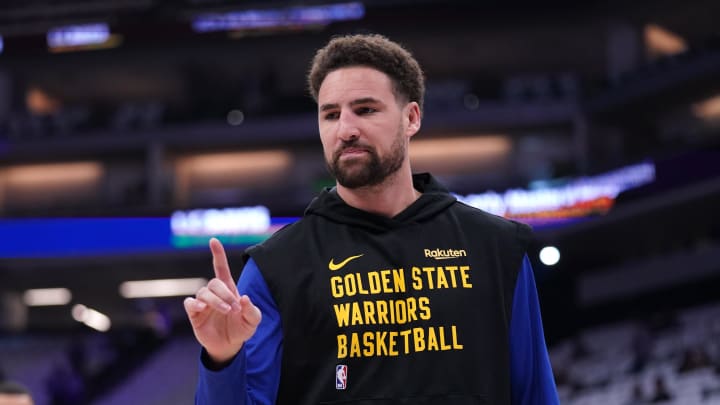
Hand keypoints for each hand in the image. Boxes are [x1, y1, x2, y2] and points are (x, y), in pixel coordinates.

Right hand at [184, 238, 261, 363]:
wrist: (230, 346)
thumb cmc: (241, 329)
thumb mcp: (253, 320)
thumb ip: (251, 309)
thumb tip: (244, 298)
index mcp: (229, 290)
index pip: (221, 268)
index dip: (217, 254)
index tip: (213, 240)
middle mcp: (214, 294)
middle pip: (214, 283)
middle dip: (224, 293)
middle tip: (234, 308)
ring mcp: (203, 303)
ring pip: (203, 292)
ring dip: (215, 300)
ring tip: (226, 311)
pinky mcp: (195, 314)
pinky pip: (189, 303)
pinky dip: (194, 304)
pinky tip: (202, 308)